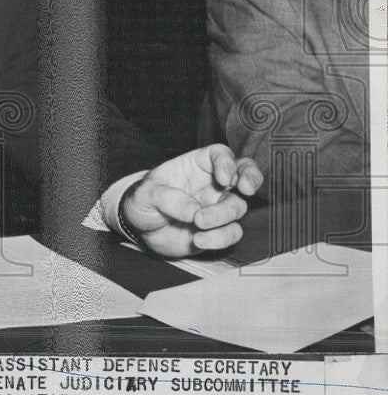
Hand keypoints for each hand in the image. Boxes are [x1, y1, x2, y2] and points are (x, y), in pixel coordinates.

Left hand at [121, 144, 262, 257]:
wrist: (142, 230)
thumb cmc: (145, 201)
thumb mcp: (146, 193)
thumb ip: (168, 198)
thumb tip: (194, 211)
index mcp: (197, 166)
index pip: (220, 154)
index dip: (227, 163)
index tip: (223, 178)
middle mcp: (213, 184)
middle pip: (245, 173)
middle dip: (252, 178)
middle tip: (245, 189)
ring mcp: (218, 207)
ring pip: (238, 207)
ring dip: (222, 216)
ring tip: (198, 222)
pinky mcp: (218, 230)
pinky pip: (231, 232)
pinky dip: (219, 238)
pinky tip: (198, 239)